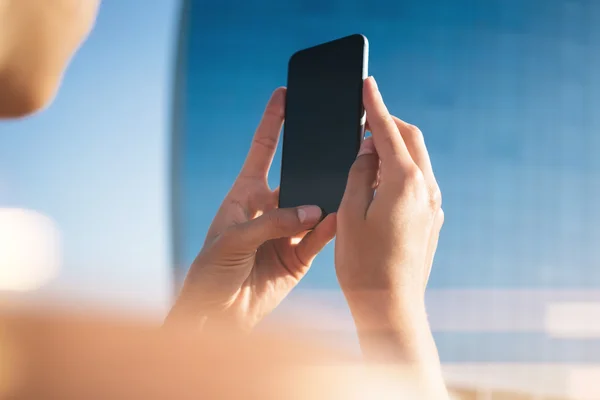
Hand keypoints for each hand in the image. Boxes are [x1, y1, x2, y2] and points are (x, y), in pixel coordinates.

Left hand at [167, 88, 335, 331]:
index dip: (273, 121)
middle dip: (315, 162)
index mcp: (245, 194)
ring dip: (327, 199)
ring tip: (345, 183)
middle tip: (337, 143)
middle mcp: (269, 208)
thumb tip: (312, 211)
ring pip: (313, 208)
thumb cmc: (210, 272)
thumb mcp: (232, 240)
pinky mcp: (298, 256)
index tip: (285, 94)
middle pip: (296, 176)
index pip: (262, 150)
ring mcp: (286, 231)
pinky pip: (318, 239)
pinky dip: (329, 230)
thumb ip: (271, 223)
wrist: (216, 314)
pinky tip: (337, 220)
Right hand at [336, 77, 445, 396]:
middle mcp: (427, 189)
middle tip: (364, 118)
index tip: (367, 84)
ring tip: (367, 151)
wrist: (391, 307)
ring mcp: (433, 206)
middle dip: (388, 123)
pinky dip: (401, 170)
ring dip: (394, 148)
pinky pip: (419, 181)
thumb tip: (368, 149)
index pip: (387, 131)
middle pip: (411, 139)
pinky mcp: (432, 220)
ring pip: (417, 160)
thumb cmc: (363, 264)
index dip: (374, 105)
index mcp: (404, 183)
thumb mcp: (350, 212)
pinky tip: (381, 181)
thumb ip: (359, 172)